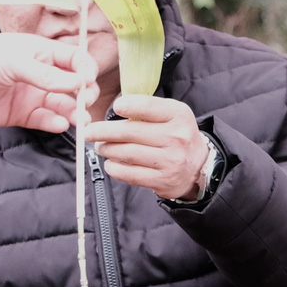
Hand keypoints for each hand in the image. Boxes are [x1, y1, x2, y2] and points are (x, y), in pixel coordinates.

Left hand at [0, 33, 96, 131]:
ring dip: (74, 112)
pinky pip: (45, 119)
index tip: (87, 82)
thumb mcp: (13, 62)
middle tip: (84, 103)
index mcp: (40, 51)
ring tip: (80, 120)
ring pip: (62, 105)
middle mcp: (39, 73)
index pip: (75, 59)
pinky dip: (55, 122)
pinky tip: (60, 124)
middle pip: (73, 85)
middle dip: (83, 94)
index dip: (85, 70)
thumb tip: (78, 82)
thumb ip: (46, 74)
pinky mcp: (20, 114)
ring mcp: (30, 94)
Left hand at [85, 95, 206, 201]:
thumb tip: (115, 107)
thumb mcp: (171, 114)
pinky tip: (109, 163)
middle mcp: (176, 138)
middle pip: (131, 132)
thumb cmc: (176, 135)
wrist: (197, 166)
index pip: (148, 107)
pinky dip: (114, 168)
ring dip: (107, 149)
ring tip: (100, 146)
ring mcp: (170, 161)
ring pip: (127, 153)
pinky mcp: (162, 180)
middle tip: (89, 132)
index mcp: (178, 115)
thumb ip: (147, 109)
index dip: (128, 106)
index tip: (115, 107)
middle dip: (104, 132)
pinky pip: (130, 174)